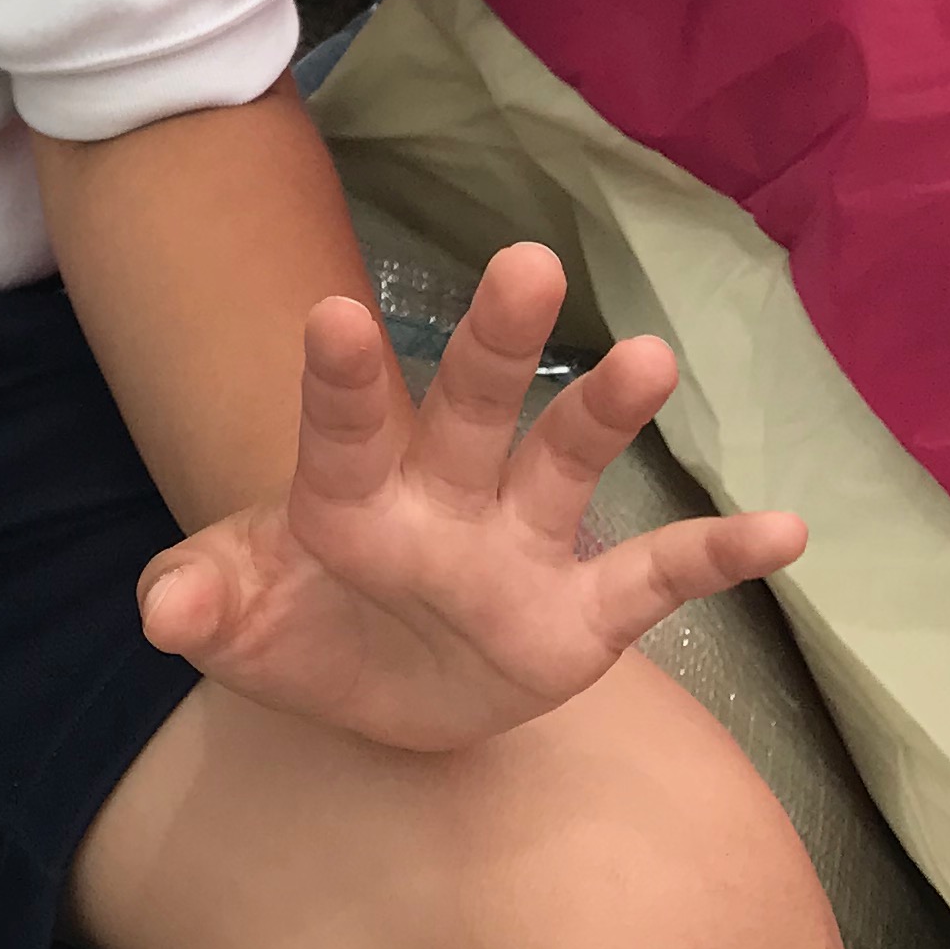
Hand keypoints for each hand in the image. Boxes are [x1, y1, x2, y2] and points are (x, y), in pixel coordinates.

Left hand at [133, 244, 803, 753]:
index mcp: (348, 493)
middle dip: (496, 343)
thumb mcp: (234, 623)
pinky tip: (787, 528)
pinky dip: (719, 555)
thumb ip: (201, 603)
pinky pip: (658, 577)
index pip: (340, 430)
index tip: (333, 313)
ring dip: (604, 413)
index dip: (338, 380)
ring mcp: (520, 545)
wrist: (369, 686)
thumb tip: (162, 607)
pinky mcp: (583, 612)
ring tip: (651, 357)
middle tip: (525, 262)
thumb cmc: (297, 624)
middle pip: (471, 408)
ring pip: (566, 462)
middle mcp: (444, 496)